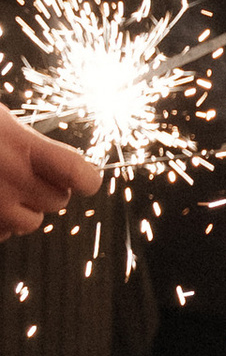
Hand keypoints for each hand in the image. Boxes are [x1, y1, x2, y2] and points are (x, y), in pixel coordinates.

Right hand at [0, 106, 101, 237]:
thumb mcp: (1, 121)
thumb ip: (29, 143)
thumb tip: (62, 163)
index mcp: (19, 145)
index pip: (75, 171)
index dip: (87, 179)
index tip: (88, 179)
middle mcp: (10, 178)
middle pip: (57, 200)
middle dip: (48, 190)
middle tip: (27, 174)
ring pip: (30, 222)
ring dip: (23, 210)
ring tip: (4, 188)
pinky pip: (3, 234)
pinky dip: (0, 223)